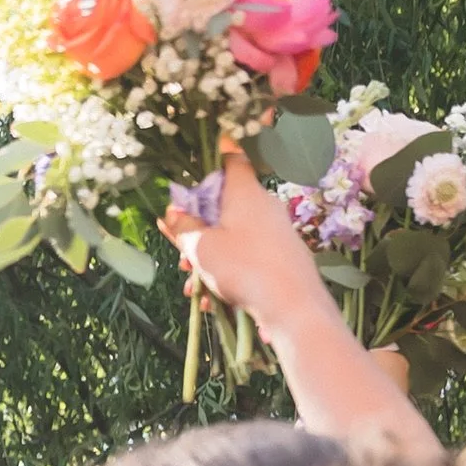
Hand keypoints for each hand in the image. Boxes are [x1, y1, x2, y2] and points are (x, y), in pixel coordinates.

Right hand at [167, 147, 323, 340]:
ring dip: (208, 256)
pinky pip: (246, 255)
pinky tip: (211, 299)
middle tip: (179, 250)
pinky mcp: (280, 255)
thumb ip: (184, 228)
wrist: (293, 306)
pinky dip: (226, 271)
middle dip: (198, 226)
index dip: (216, 158)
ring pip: (233, 234)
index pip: (232, 160)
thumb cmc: (244, 268)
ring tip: (192, 286)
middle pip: (226, 204)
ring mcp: (274, 231)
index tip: (202, 165)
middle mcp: (263, 206)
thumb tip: (172, 213)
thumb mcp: (202, 248)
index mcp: (245, 192)